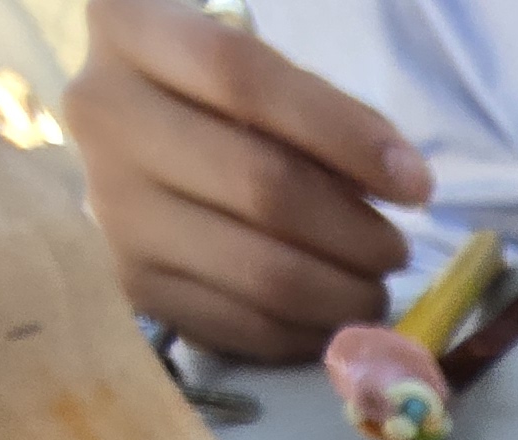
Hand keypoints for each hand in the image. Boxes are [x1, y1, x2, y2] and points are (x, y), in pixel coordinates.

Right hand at [65, 0, 433, 361]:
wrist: (134, 141)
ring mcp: (110, 207)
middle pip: (260, 185)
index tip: (415, 183)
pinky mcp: (130, 282)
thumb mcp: (257, 71)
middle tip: (396, 250)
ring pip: (258, 271)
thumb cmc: (215, 98)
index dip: (341, 133)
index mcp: (129, 29)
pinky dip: (306, 332)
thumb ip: (319, 111)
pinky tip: (333, 319)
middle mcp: (102, 115)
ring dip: (342, 294)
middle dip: (355, 233)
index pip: (242, 76)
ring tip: (373, 288)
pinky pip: (239, 325)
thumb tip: (400, 182)